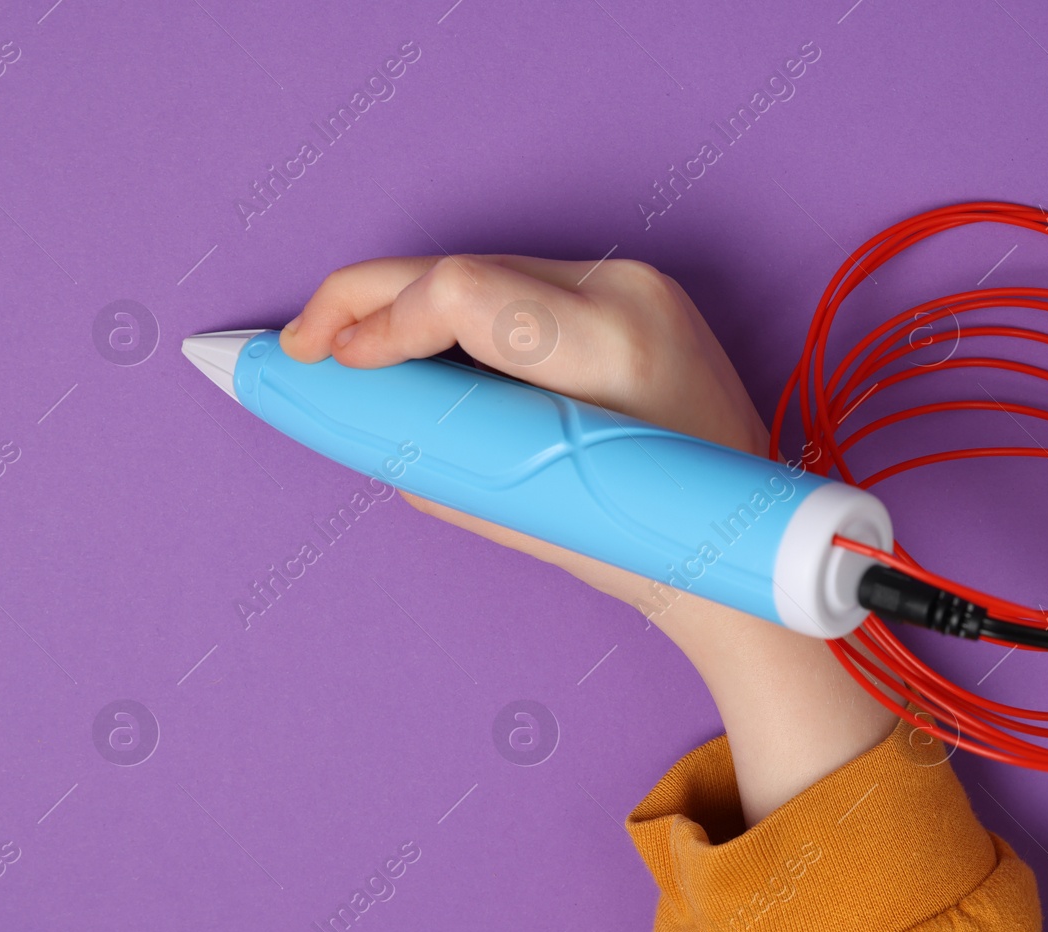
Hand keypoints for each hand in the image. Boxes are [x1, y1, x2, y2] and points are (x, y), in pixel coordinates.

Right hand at [279, 253, 770, 619]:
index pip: (464, 291)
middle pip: (465, 266)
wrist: (743, 545)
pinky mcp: (638, 292)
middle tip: (304, 344)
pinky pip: (524, 286)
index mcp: (615, 341)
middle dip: (370, 299)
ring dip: (412, 304)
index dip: (376, 318)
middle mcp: (630, 292)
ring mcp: (640, 284)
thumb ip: (437, 455)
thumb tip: (363, 413)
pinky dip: (462, 313)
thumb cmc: (652, 549)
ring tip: (351, 350)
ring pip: (488, 269)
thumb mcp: (529, 511)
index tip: (328, 361)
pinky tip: (417, 342)